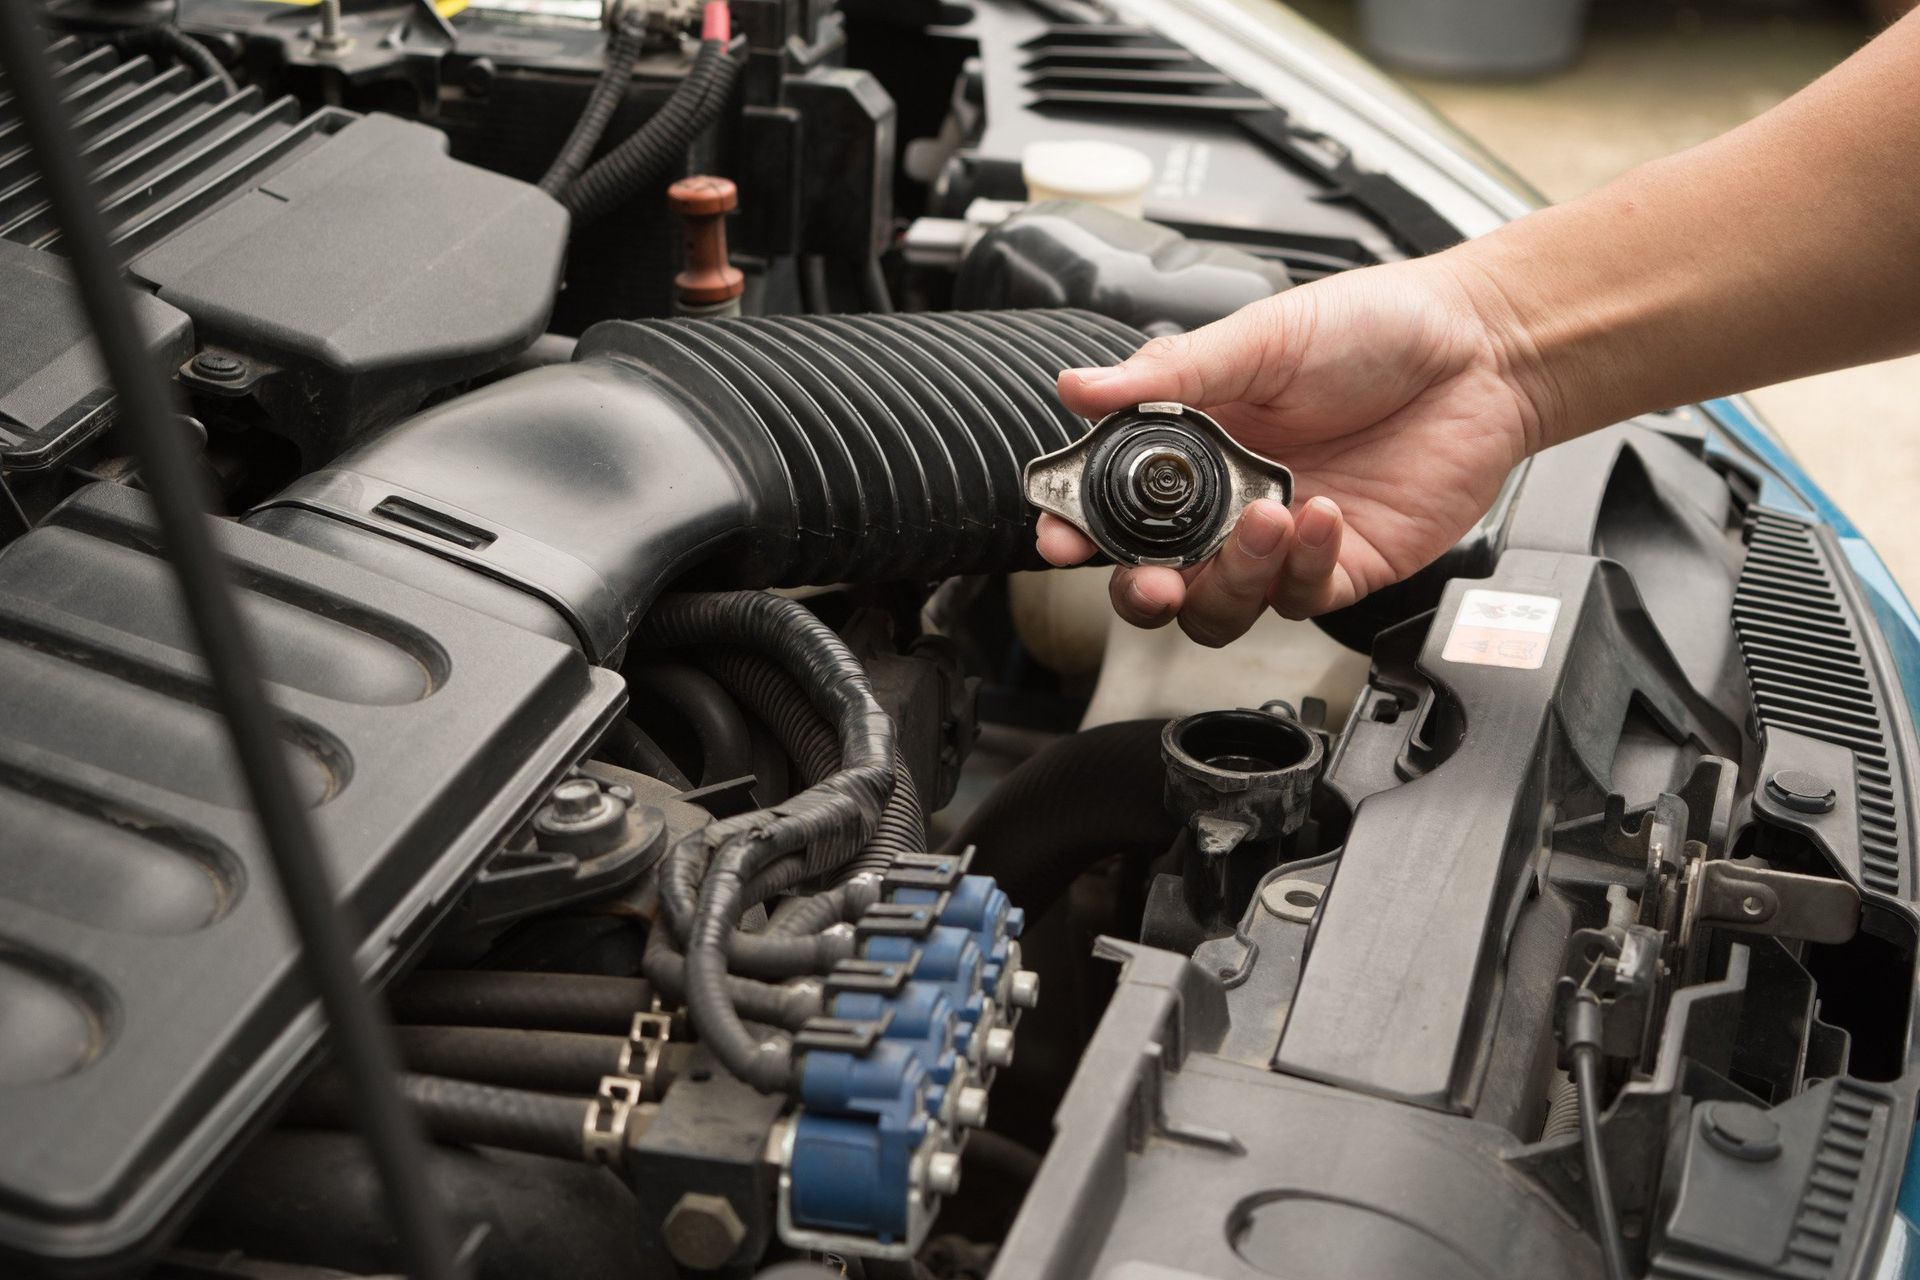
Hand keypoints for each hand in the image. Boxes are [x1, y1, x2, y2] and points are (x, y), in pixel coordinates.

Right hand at [1036, 255, 1546, 646]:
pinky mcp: (1343, 566)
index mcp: (1194, 443)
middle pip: (1158, 581)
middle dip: (1141, 591)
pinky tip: (1323, 512)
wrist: (1483, 347)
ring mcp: (1284, 539)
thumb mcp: (1260, 338)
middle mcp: (1230, 501)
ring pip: (1224, 607)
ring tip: (1263, 515)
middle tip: (1149, 580)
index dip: (1080, 529)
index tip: (1063, 537)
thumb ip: (1168, 372)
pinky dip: (1303, 563)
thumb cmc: (1377, 328)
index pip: (1116, 506)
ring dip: (1231, 576)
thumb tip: (1077, 386)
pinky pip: (1301, 596)